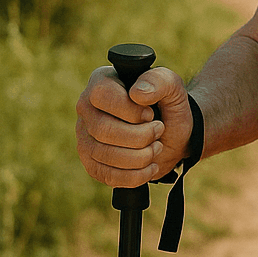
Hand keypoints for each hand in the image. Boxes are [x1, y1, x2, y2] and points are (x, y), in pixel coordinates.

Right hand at [75, 65, 192, 187]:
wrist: (173, 133)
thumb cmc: (168, 105)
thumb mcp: (172, 86)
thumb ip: (159, 81)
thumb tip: (138, 93)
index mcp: (102, 82)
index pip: (102, 95)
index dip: (130, 110)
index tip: (150, 114)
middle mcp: (87, 109)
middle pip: (102, 129)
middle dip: (140, 135)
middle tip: (159, 130)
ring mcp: (85, 137)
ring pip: (104, 154)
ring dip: (140, 155)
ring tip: (156, 147)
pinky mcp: (91, 163)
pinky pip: (106, 175)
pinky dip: (135, 175)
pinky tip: (150, 166)